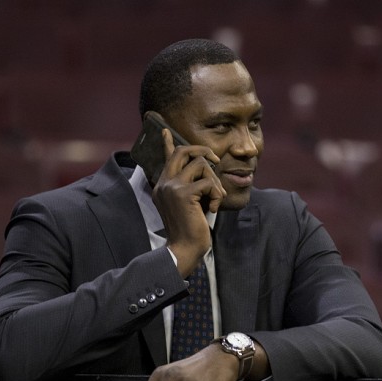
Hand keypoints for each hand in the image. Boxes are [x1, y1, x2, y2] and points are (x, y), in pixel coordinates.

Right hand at [154, 129, 225, 276]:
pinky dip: (217, 195)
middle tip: (217, 161)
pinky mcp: (183, 194)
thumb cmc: (192, 229)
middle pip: (183, 151)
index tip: (165, 130)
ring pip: (201, 164)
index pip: (166, 157)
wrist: (184, 249)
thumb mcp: (191, 204)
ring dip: (215, 181)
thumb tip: (206, 170)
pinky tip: (213, 209)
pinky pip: (209, 182)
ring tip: (216, 198)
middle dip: (203, 151)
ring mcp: (172, 187)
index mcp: (164, 185)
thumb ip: (193, 187)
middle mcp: (164, 183)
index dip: (167, 142)